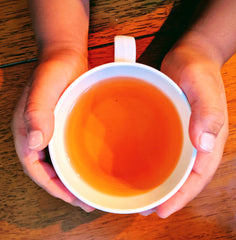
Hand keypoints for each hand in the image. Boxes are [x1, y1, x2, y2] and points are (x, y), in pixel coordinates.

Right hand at [12, 48, 94, 211]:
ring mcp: (51, 131)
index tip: (72, 198)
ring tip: (88, 191)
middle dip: (64, 189)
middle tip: (85, 201)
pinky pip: (67, 151)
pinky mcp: (63, 125)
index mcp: (28, 130)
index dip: (52, 187)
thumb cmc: (54, 70)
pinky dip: (75, 163)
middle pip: (48, 171)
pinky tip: (88, 167)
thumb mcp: (44, 88)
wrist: (66, 56)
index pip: (36, 169)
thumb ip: (37, 112)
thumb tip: (35, 142)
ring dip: (71, 179)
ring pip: (58, 163)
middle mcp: (38, 134)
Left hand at [141, 32, 228, 216]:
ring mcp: (184, 135)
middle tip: (147, 208)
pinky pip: (165, 151)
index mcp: (208, 137)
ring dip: (160, 183)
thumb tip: (205, 144)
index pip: (198, 176)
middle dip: (169, 196)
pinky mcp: (172, 127)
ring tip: (141, 195)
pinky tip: (140, 167)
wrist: (189, 57)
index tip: (162, 210)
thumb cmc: (197, 70)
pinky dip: (155, 164)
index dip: (182, 196)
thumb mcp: (202, 86)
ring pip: (174, 167)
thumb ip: (206, 112)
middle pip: (185, 177)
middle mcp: (196, 141)